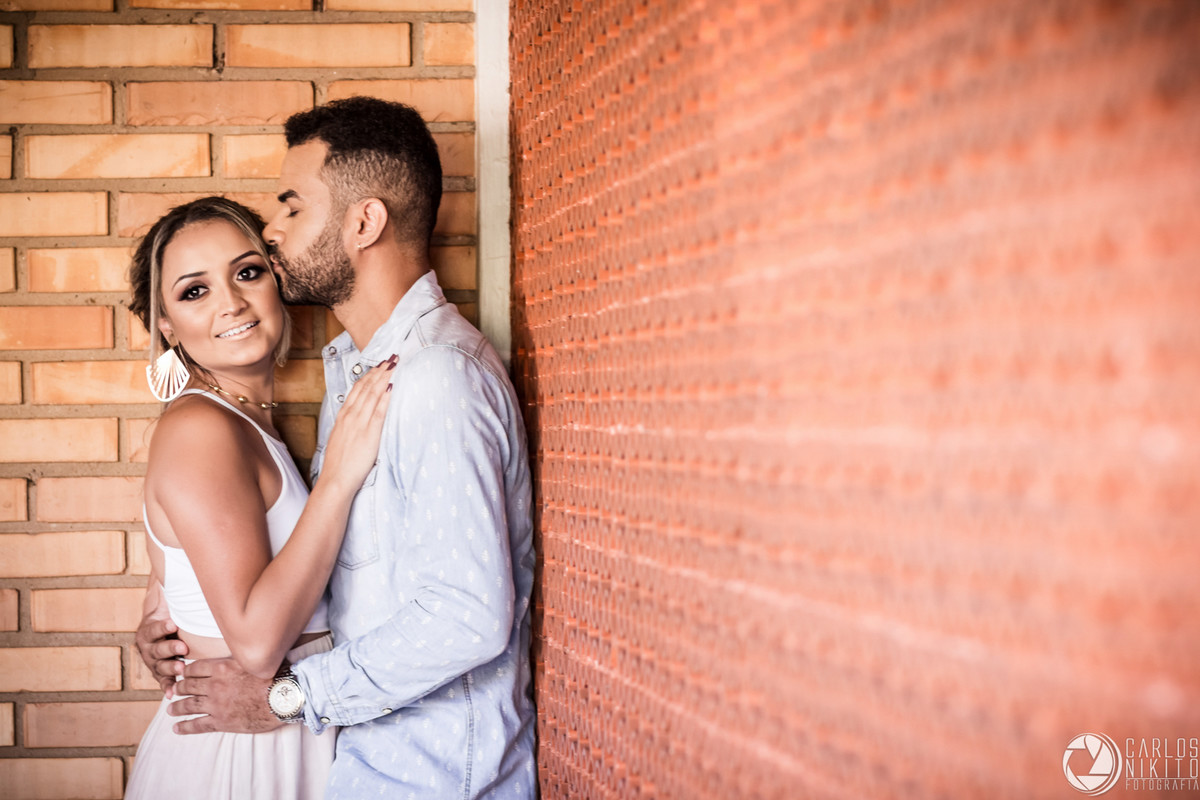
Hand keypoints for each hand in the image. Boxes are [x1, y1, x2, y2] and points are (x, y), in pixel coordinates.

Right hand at [135, 588, 188, 696]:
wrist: (168, 630)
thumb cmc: (174, 614)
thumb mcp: (170, 602)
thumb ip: (170, 590)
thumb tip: (174, 561)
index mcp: (148, 628)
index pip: (154, 627)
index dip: (162, 625)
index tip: (172, 622)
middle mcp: (148, 646)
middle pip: (157, 649)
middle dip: (169, 648)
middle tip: (183, 648)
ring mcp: (153, 661)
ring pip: (159, 666)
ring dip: (170, 669)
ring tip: (181, 669)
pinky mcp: (160, 672)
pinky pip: (162, 681)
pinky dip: (166, 687)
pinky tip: (171, 693)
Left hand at [168, 657, 280, 733]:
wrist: (283, 698)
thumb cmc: (275, 676)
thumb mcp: (255, 660)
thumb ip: (241, 658)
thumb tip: (241, 651)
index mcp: (222, 667)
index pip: (196, 668)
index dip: (187, 671)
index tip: (183, 673)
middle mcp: (215, 685)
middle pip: (189, 686)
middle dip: (179, 688)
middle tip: (173, 690)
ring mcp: (216, 704)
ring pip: (189, 705)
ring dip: (177, 707)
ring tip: (170, 710)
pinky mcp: (221, 721)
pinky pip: (198, 725)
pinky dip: (185, 727)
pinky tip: (177, 728)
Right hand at [320, 354, 395, 492]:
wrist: (336, 479)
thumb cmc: (340, 463)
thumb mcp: (341, 438)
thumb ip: (349, 425)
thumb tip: (359, 418)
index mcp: (343, 416)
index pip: (357, 389)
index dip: (368, 375)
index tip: (378, 364)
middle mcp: (350, 416)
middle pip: (365, 387)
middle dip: (379, 370)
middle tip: (390, 357)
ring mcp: (359, 424)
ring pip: (372, 395)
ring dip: (383, 377)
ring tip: (393, 364)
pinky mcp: (369, 434)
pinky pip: (378, 411)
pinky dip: (385, 397)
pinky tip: (392, 386)